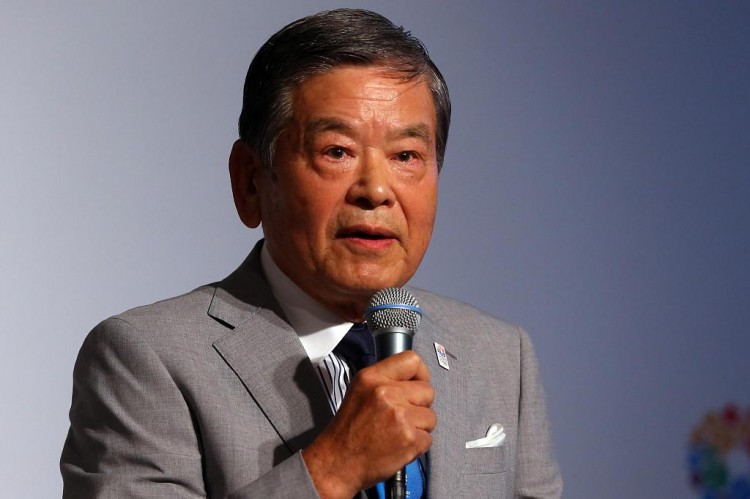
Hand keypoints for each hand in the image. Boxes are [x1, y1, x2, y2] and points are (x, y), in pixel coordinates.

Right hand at [302, 351, 434, 498]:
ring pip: (430, 416)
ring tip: (398, 432)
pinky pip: (428, 438)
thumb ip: (385, 380)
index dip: (420, 374)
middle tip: (403, 416)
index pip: (412, 360)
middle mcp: (386, 393)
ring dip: (419, 427)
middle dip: (420, 405)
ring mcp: (400, 416)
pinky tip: (398, 446)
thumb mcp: (359, 390)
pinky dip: (417, 445)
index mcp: (372, 378)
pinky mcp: (409, 439)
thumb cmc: (349, 430)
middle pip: (427, 390)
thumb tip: (414, 379)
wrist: (338, 462)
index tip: (416, 385)